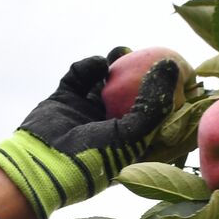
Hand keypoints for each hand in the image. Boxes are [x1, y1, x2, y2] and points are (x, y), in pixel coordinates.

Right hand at [0, 48, 179, 218]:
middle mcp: (110, 126)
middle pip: (132, 92)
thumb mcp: (131, 136)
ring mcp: (86, 111)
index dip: (169, 93)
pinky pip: (79, 76)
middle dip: (140, 72)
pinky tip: (98, 64)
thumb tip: (170, 66)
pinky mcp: (65, 99)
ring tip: (122, 52)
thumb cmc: (91, 160)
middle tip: (150, 54)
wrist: (40, 166)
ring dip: (115, 64)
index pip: (155, 113)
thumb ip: (153, 104)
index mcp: (130, 142)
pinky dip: (88, 67)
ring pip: (106, 81)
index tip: (179, 71)